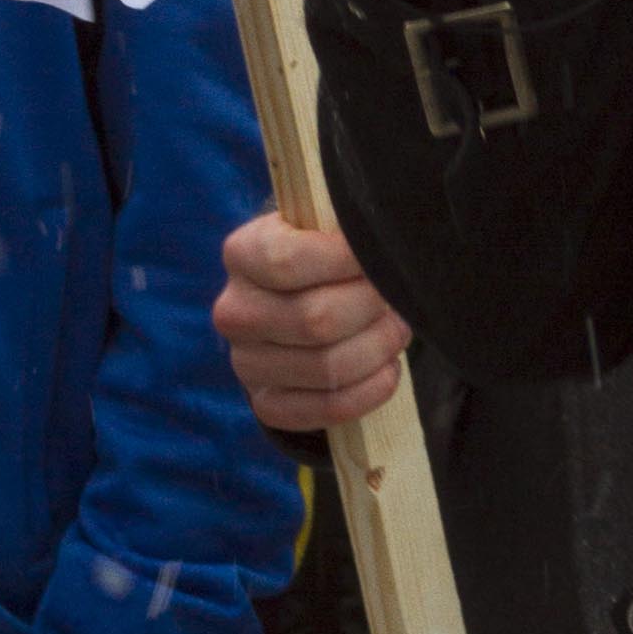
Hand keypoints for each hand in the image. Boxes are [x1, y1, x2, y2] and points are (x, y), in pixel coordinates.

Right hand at [217, 210, 411, 429]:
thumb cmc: (328, 258)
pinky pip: (326, 408)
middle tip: (397, 298)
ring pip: (328, 367)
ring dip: (378, 348)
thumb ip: (346, 225)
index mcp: (242, 253)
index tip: (379, 255)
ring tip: (395, 329)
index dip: (347, 260)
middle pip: (317, 319)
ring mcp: (246, 362)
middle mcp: (235, 311)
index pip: (288, 261)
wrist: (304, 302)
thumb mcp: (327, 226)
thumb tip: (382, 234)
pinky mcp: (268, 402)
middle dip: (372, 308)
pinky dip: (369, 390)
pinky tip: (386, 368)